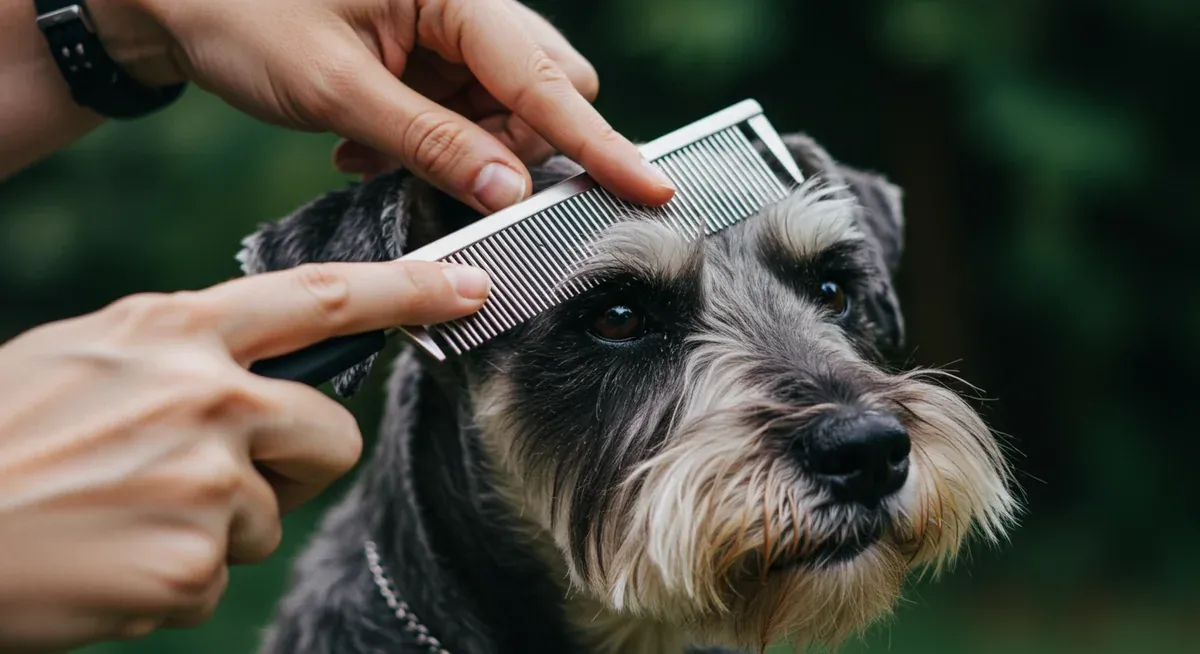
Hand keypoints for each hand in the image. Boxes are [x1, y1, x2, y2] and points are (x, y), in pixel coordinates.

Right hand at [0, 260, 489, 651]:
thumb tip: (262, 370)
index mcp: (174, 330)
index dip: (406, 291)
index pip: (320, 297)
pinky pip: (219, 576)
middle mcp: (203, 393)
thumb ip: (185, 349)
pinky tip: (111, 558)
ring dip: (216, 527)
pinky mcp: (193, 561)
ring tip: (127, 515)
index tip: (470, 286)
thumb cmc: (2, 436)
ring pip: (272, 515)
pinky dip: (172, 579)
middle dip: (298, 465)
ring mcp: (205, 478)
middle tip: (222, 478)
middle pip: (330, 435)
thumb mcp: (89, 353)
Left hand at [88, 0, 675, 212]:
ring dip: (463, 151)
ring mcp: (448, 29)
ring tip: (377, 153)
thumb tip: (509, 189)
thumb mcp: (335, 86)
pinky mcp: (426, 52)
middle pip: (542, 90)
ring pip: (504, 108)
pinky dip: (434, 141)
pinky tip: (370, 142)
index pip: (545, 79)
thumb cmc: (242, 14)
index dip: (600, 144)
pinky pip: (463, 109)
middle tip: (462, 183)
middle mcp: (465, 4)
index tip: (652, 191)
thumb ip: (429, 141)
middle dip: (518, 149)